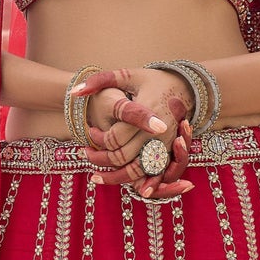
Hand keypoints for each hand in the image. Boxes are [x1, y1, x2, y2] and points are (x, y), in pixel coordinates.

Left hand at [70, 67, 194, 199]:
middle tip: (86, 151)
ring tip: (95, 174)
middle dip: (100, 158)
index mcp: (148, 111)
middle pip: (122, 156)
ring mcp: (164, 145)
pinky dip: (134, 184)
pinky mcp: (167, 154)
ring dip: (112, 177)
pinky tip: (120, 183)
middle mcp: (157, 132)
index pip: (116, 136)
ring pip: (135, 171)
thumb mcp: (127, 75)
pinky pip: (150, 176)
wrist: (185, 89)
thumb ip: (100, 80)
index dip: (98, 138)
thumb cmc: (152, 81)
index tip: (90, 130)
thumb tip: (74, 92)